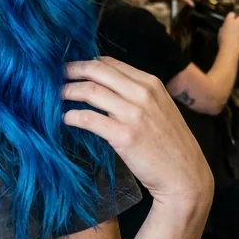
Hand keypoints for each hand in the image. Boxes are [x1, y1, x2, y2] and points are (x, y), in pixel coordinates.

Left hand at [62, 57, 212, 212]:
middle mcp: (143, 94)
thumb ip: (137, 94)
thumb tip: (104, 85)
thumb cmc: (170, 144)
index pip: (110, 63)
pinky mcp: (124, 136)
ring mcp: (134, 114)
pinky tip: (66, 119)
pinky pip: (89, 119)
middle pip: (96, 71)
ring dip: (67, 92)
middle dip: (71, 71)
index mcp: (151, 83)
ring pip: (90, 92)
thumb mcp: (160, 108)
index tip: (71, 68)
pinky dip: (73, 116)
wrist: (185, 175)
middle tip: (53, 76)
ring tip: (55, 97)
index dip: (86, 63)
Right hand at [216, 12, 238, 53]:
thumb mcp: (220, 32)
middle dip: (238, 22)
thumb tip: (227, 27)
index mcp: (229, 20)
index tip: (230, 22)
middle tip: (236, 29)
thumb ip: (225, 27)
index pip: (231, 14)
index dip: (231, 18)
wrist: (230, 47)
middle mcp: (237, 21)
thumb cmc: (223, 40)